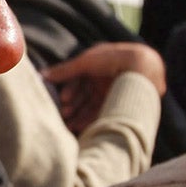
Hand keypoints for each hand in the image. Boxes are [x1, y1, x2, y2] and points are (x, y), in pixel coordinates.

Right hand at [42, 41, 166, 131]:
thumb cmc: (113, 59)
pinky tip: (79, 127)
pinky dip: (89, 119)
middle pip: (82, 95)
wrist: (142, 68)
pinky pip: (100, 112)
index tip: (62, 100)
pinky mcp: (117, 103)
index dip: (69, 90)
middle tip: (63, 115)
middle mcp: (102, 78)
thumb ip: (64, 71)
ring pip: (90, 106)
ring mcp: (110, 91)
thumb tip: (42, 75)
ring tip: (69, 125)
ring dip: (78, 115)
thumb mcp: (85, 62)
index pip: (77, 80)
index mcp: (95, 65)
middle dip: (72, 105)